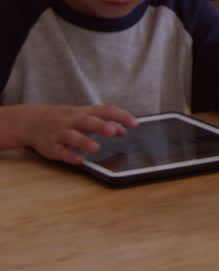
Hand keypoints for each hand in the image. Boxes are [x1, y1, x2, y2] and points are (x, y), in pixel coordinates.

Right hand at [18, 104, 136, 164]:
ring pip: (72, 136)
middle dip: (100, 126)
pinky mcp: (51, 147)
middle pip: (87, 121)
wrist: (32, 121)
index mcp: (84, 112)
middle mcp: (73, 121)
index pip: (105, 111)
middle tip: (114, 131)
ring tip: (96, 147)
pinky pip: (60, 151)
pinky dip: (69, 155)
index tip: (135, 123)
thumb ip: (105, 122)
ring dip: (84, 142)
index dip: (120, 116)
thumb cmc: (66, 119)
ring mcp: (60, 133)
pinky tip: (79, 160)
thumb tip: (125, 129)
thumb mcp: (85, 116)